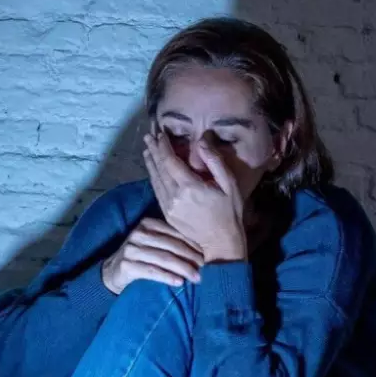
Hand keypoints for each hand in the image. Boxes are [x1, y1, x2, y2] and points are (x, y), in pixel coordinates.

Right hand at [101, 218, 204, 292]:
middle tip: (203, 268)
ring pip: (164, 259)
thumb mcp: (152, 242)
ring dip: (183, 269)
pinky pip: (152, 271)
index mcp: (148, 223)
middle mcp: (139, 234)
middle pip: (171, 246)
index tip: (205, 255)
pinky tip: (179, 282)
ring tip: (196, 277)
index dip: (192, 244)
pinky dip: (167, 277)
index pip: (175, 233)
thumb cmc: (139, 257)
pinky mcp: (127, 265)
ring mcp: (131, 249)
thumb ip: (170, 241)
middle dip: (190, 258)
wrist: (112, 272)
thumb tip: (200, 250)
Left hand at [143, 131, 246, 261]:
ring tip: (146, 150)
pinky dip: (153, 178)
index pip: (170, 161)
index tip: (160, 134)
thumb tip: (201, 141)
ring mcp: (169, 206)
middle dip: (153, 151)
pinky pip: (157, 192)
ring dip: (150, 164)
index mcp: (190, 187)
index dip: (163, 146)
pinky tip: (153, 171)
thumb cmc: (229, 212)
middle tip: (147, 136)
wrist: (221, 242)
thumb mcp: (229, 184)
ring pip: (155, 180)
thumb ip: (214, 161)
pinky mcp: (167, 214)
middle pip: (159, 169)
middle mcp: (175, 196)